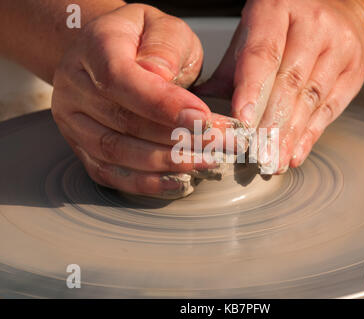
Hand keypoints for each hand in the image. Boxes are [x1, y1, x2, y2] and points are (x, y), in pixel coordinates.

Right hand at [52, 4, 216, 196]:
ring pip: (116, 152)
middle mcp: (74, 87)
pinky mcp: (81, 147)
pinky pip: (110, 173)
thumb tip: (160, 76)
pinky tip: (179, 182)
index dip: (162, 104)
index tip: (203, 119)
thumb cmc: (143, 40)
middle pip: (123, 122)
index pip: (121, 79)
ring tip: (207, 162)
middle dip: (179, 138)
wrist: (112, 53)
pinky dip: (146, 183)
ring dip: (166, 163)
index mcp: (93, 48)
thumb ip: (164, 47)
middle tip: (221, 143)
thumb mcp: (163, 27)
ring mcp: (73, 121)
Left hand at [196, 0, 363, 172]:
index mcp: (276, 8)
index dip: (252, 91)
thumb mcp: (252, 36)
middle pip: (289, 81)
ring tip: (272, 161)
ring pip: (310, 98)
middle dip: (270, 124)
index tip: (242, 123)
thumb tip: (199, 107)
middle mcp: (312, 23)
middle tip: (256, 155)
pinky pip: (331, 107)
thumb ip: (230, 70)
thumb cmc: (284, 30)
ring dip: (289, 136)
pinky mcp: (354, 68)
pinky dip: (310, 134)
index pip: (263, 53)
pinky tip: (295, 153)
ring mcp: (338, 45)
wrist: (340, 16)